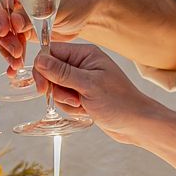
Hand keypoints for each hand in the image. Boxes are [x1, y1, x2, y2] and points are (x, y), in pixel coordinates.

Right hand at [0, 0, 88, 71]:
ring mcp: (16, 16)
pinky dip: (11, 57)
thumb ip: (33, 13)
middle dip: (3, 37)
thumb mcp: (56, 5)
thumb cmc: (75, 1)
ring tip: (17, 62)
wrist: (86, 14)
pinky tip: (13, 68)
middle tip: (15, 51)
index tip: (4, 30)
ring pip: (1, 34)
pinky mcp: (22, 32)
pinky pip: (11, 44)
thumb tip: (14, 22)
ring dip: (6, 49)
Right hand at [30, 41, 160, 143]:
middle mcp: (82, 64)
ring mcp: (82, 80)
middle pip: (50, 71)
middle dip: (57, 89)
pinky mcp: (82, 95)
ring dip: (65, 101)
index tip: (42, 87)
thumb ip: (62, 73)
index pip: (51, 52)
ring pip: (56, 88)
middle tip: (72, 99)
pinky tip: (86, 110)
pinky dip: (71, 108)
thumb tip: (40, 60)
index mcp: (85, 54)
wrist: (136, 123)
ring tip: (84, 105)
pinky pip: (64, 100)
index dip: (43, 69)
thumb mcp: (89, 86)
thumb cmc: (119, 102)